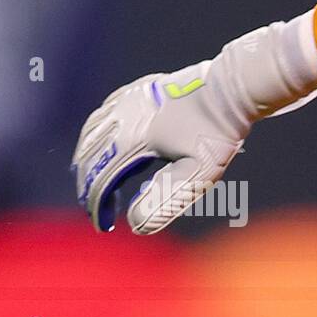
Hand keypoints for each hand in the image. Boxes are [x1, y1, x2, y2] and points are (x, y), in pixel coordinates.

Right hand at [72, 12, 316, 234]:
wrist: (229, 92)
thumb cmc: (215, 135)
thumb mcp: (196, 175)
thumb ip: (165, 201)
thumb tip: (137, 226)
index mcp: (132, 141)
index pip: (103, 179)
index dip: (99, 206)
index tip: (104, 226)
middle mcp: (121, 118)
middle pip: (90, 157)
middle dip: (88, 185)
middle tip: (96, 208)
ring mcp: (126, 101)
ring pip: (92, 133)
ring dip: (88, 160)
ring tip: (92, 180)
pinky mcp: (134, 91)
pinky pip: (103, 113)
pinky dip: (95, 134)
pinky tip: (103, 143)